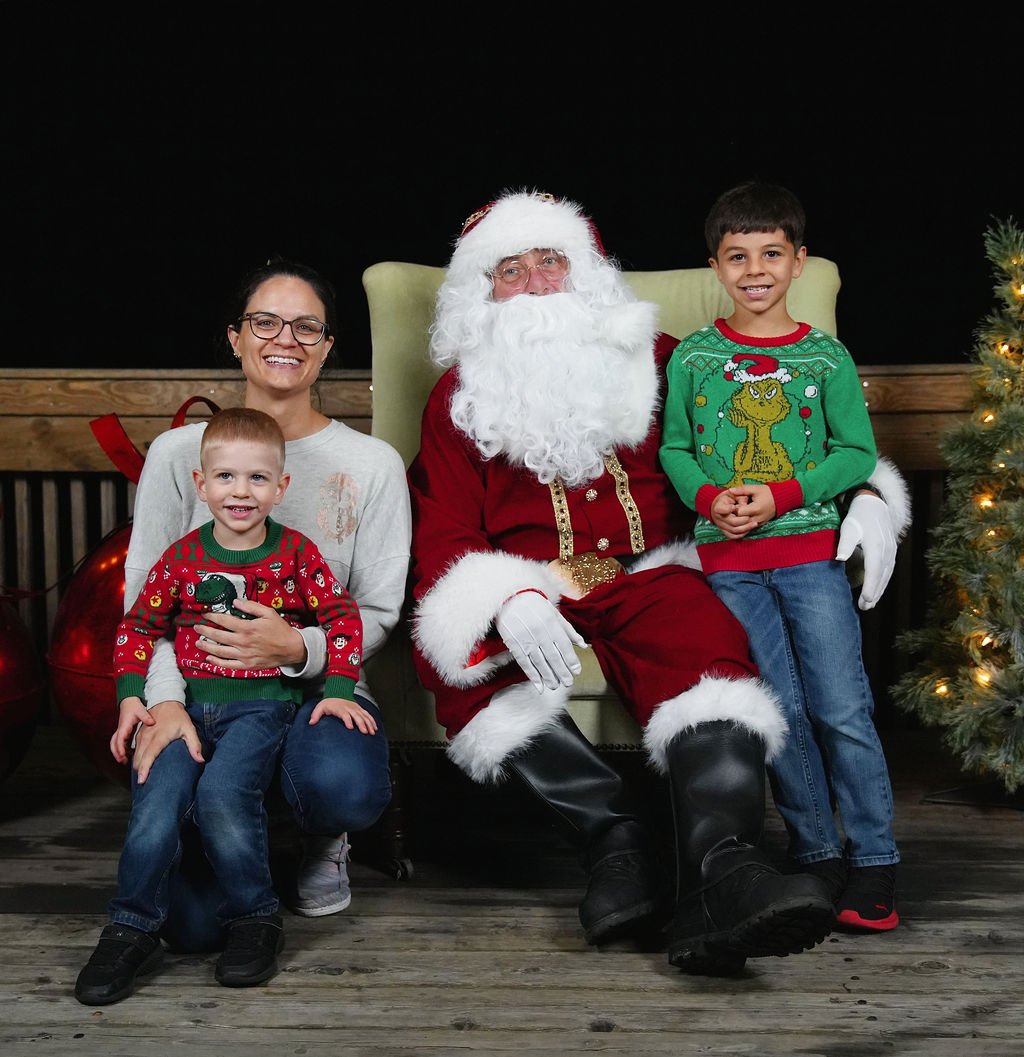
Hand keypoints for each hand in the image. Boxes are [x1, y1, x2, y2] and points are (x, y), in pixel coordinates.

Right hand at [110, 696, 152, 763]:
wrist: (129, 701)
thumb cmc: (134, 706)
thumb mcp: (141, 710)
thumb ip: (146, 717)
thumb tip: (152, 722)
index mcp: (124, 726)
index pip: (120, 738)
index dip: (120, 747)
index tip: (123, 755)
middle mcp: (120, 729)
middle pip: (114, 744)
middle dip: (116, 753)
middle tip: (122, 761)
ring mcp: (120, 731)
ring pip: (114, 744)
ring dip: (117, 752)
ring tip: (123, 761)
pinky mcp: (122, 732)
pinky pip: (119, 742)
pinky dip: (120, 749)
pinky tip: (127, 754)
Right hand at [130, 699, 204, 783]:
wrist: (166, 701)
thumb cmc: (178, 716)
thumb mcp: (189, 729)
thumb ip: (194, 745)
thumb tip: (200, 760)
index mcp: (159, 737)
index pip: (149, 756)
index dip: (144, 769)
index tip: (142, 781)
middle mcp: (147, 737)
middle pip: (138, 759)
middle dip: (139, 772)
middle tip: (145, 784)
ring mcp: (141, 736)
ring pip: (134, 756)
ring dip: (137, 767)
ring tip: (143, 778)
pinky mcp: (138, 735)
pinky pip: (134, 751)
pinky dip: (136, 759)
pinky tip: (142, 766)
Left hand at [197, 597, 305, 669]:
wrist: (291, 648)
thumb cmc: (280, 629)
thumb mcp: (269, 613)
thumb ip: (251, 607)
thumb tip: (235, 602)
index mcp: (248, 628)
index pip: (225, 621)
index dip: (213, 617)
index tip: (205, 614)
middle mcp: (243, 642)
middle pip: (218, 636)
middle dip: (205, 631)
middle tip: (196, 627)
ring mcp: (244, 655)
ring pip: (220, 651)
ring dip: (207, 646)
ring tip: (198, 642)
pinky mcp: (247, 665)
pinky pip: (228, 665)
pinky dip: (217, 662)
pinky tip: (210, 658)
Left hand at [309, 697, 377, 733]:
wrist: (338, 692)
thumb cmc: (329, 702)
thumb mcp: (320, 707)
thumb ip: (316, 715)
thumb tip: (311, 723)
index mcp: (340, 708)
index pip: (345, 714)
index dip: (348, 720)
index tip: (350, 727)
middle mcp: (349, 708)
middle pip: (357, 716)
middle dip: (362, 724)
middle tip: (365, 732)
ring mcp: (356, 709)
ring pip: (364, 716)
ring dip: (369, 723)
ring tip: (372, 732)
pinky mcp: (360, 709)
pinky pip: (367, 715)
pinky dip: (372, 721)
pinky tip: (375, 728)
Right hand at [495, 591, 586, 691]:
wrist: (509, 597)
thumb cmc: (535, 605)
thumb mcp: (554, 613)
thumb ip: (569, 630)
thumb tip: (584, 645)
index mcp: (552, 623)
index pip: (564, 645)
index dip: (571, 660)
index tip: (576, 671)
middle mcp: (540, 632)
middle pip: (553, 656)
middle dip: (562, 671)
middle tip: (568, 683)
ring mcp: (526, 639)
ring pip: (540, 662)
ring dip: (548, 676)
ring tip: (555, 686)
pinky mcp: (514, 644)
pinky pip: (525, 663)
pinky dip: (532, 675)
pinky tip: (539, 685)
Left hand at [836, 492, 896, 610]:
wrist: (874, 504)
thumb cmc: (858, 516)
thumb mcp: (848, 527)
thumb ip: (845, 543)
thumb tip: (840, 559)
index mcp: (876, 545)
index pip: (874, 570)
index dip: (871, 586)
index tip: (866, 600)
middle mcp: (887, 550)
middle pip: (882, 576)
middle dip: (874, 593)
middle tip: (864, 607)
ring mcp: (891, 551)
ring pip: (886, 575)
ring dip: (879, 590)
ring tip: (870, 604)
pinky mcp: (891, 551)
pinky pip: (888, 570)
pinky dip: (882, 582)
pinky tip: (876, 590)